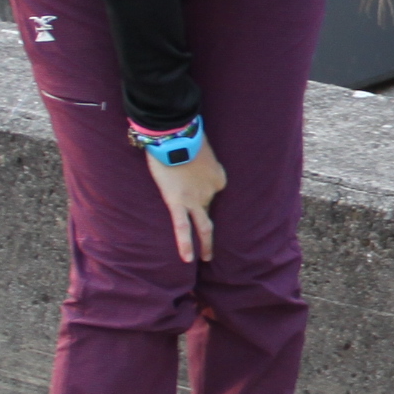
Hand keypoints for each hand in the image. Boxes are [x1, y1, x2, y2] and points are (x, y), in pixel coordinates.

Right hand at [148, 145, 227, 263]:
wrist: (176, 134)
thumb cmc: (185, 136)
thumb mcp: (200, 147)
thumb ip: (198, 159)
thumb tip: (188, 163)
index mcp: (217, 177)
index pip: (212, 193)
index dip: (203, 195)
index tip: (193, 190)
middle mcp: (210, 191)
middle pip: (211, 213)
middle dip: (213, 232)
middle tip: (213, 248)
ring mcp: (195, 198)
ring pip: (203, 226)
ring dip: (206, 244)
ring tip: (206, 258)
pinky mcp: (177, 201)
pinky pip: (182, 226)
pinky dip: (186, 244)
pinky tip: (188, 259)